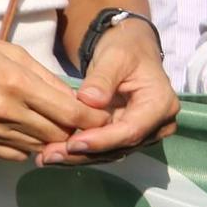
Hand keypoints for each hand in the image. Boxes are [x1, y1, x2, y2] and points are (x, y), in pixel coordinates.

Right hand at [0, 33, 107, 161]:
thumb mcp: (10, 52)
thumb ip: (45, 78)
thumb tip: (77, 100)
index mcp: (15, 84)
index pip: (71, 114)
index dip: (94, 119)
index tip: (103, 116)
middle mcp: (5, 112)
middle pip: (60, 136)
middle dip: (74, 131)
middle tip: (79, 122)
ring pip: (41, 148)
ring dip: (52, 139)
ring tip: (52, 125)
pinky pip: (18, 154)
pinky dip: (28, 144)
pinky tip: (24, 129)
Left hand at [42, 25, 178, 164]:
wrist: (131, 48)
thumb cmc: (125, 49)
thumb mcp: (114, 57)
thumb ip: (102, 79)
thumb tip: (88, 101)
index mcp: (160, 104)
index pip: (131, 130)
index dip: (101, 139)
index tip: (72, 143)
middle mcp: (157, 124)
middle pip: (120, 146)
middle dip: (85, 153)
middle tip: (50, 156)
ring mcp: (143, 131)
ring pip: (111, 151)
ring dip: (80, 157)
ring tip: (46, 158)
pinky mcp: (126, 133)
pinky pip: (105, 146)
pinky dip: (82, 150)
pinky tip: (56, 152)